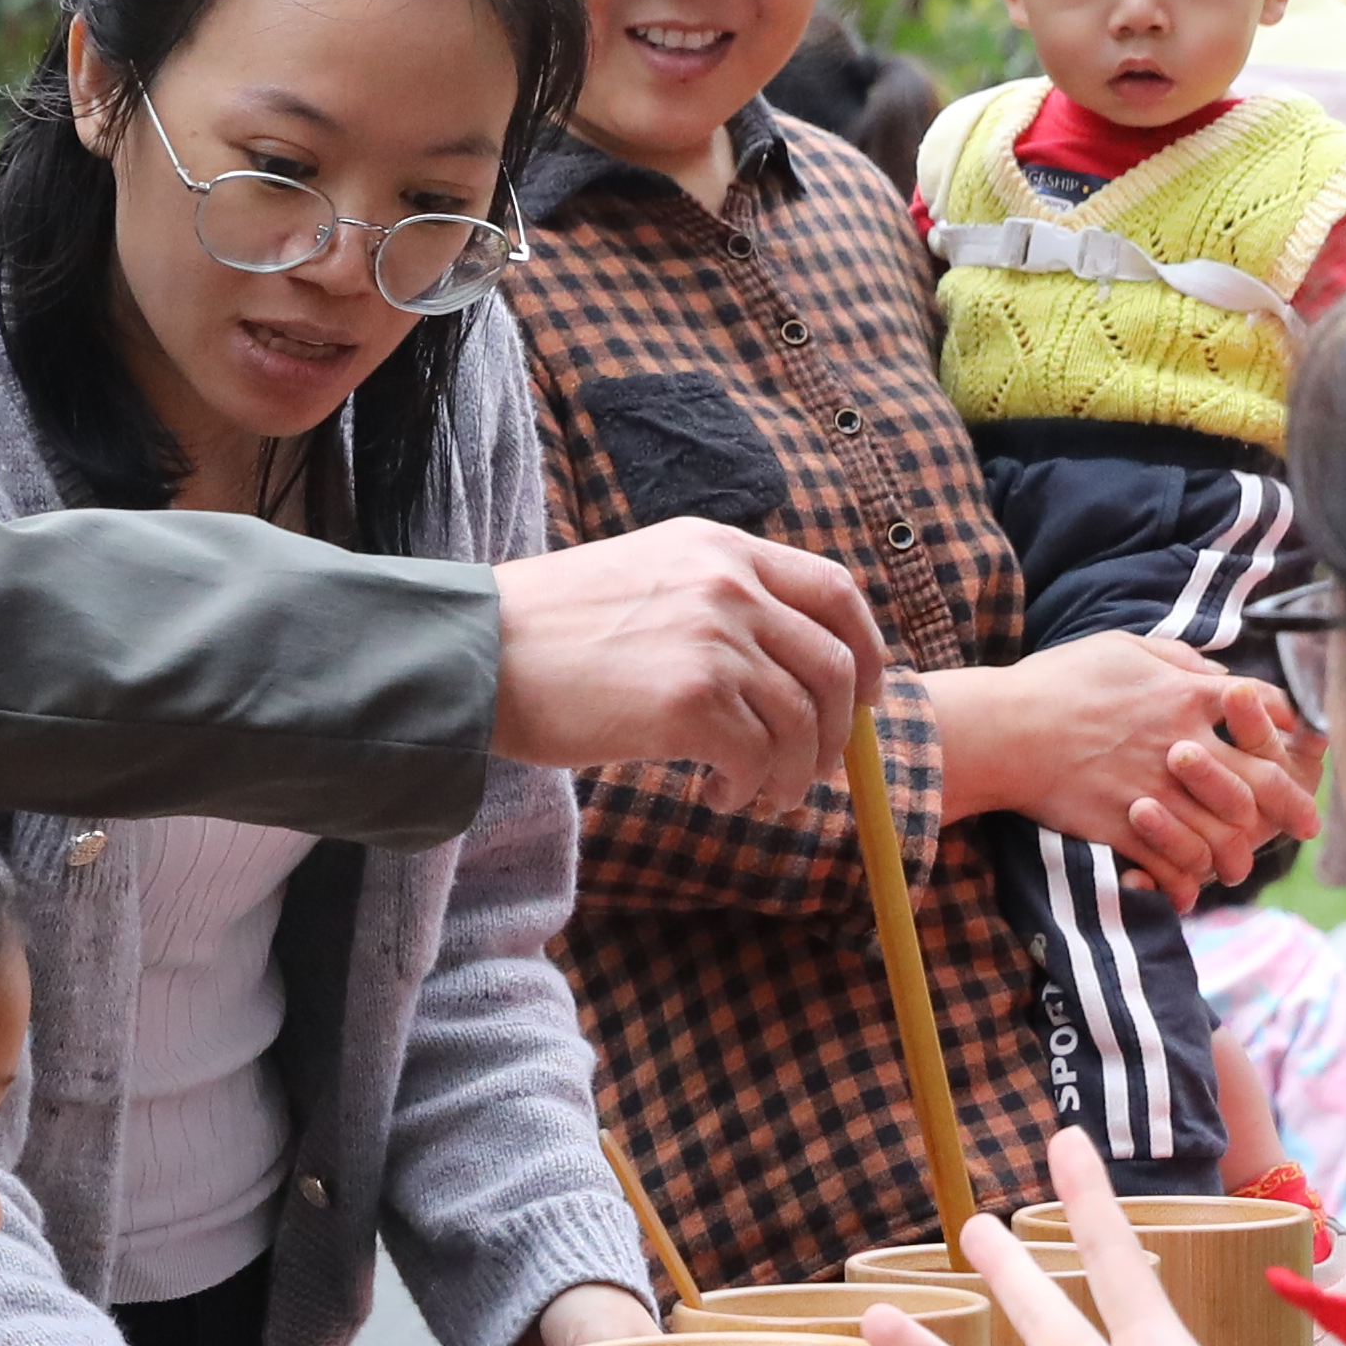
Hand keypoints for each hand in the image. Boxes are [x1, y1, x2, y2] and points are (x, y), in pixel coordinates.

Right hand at [494, 523, 881, 802]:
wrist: (478, 653)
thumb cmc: (548, 631)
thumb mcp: (646, 577)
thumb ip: (716, 602)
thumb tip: (785, 670)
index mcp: (721, 548)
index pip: (836, 591)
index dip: (867, 651)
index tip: (867, 697)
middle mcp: (729, 584)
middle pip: (836, 666)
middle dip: (839, 733)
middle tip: (816, 771)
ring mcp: (715, 640)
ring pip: (805, 723)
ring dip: (794, 774)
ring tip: (759, 796)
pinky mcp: (693, 701)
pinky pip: (761, 758)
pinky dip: (750, 788)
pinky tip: (718, 796)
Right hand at [920, 639, 1308, 902]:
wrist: (1004, 731)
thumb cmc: (1058, 682)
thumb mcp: (1123, 647)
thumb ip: (1177, 659)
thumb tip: (1216, 670)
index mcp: (1188, 695)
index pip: (1266, 709)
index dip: (1290, 728)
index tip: (1300, 744)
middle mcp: (1185, 745)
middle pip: (1263, 781)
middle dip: (1293, 805)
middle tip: (1308, 825)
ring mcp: (1158, 790)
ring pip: (1224, 832)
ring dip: (1240, 854)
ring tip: (1243, 866)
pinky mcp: (1127, 827)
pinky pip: (1174, 863)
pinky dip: (1186, 881)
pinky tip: (1190, 888)